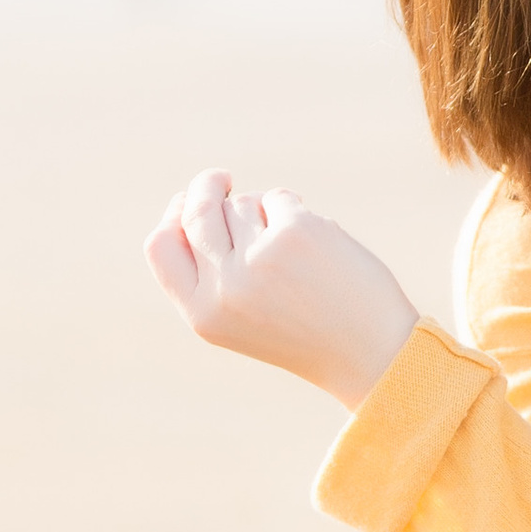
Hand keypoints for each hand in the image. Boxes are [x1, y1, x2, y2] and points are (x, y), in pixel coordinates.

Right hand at [145, 168, 420, 407]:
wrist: (370, 353)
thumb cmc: (306, 331)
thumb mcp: (241, 317)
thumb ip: (210, 272)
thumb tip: (194, 203)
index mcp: (202, 314)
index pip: (160, 246)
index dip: (171, 216)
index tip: (187, 200)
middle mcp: (225, 288)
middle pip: (197, 213)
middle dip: (206, 187)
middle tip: (221, 178)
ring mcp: (259, 259)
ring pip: (241, 203)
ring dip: (262, 211)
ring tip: (293, 249)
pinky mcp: (295, 234)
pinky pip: (278, 198)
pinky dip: (293, 209)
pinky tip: (316, 240)